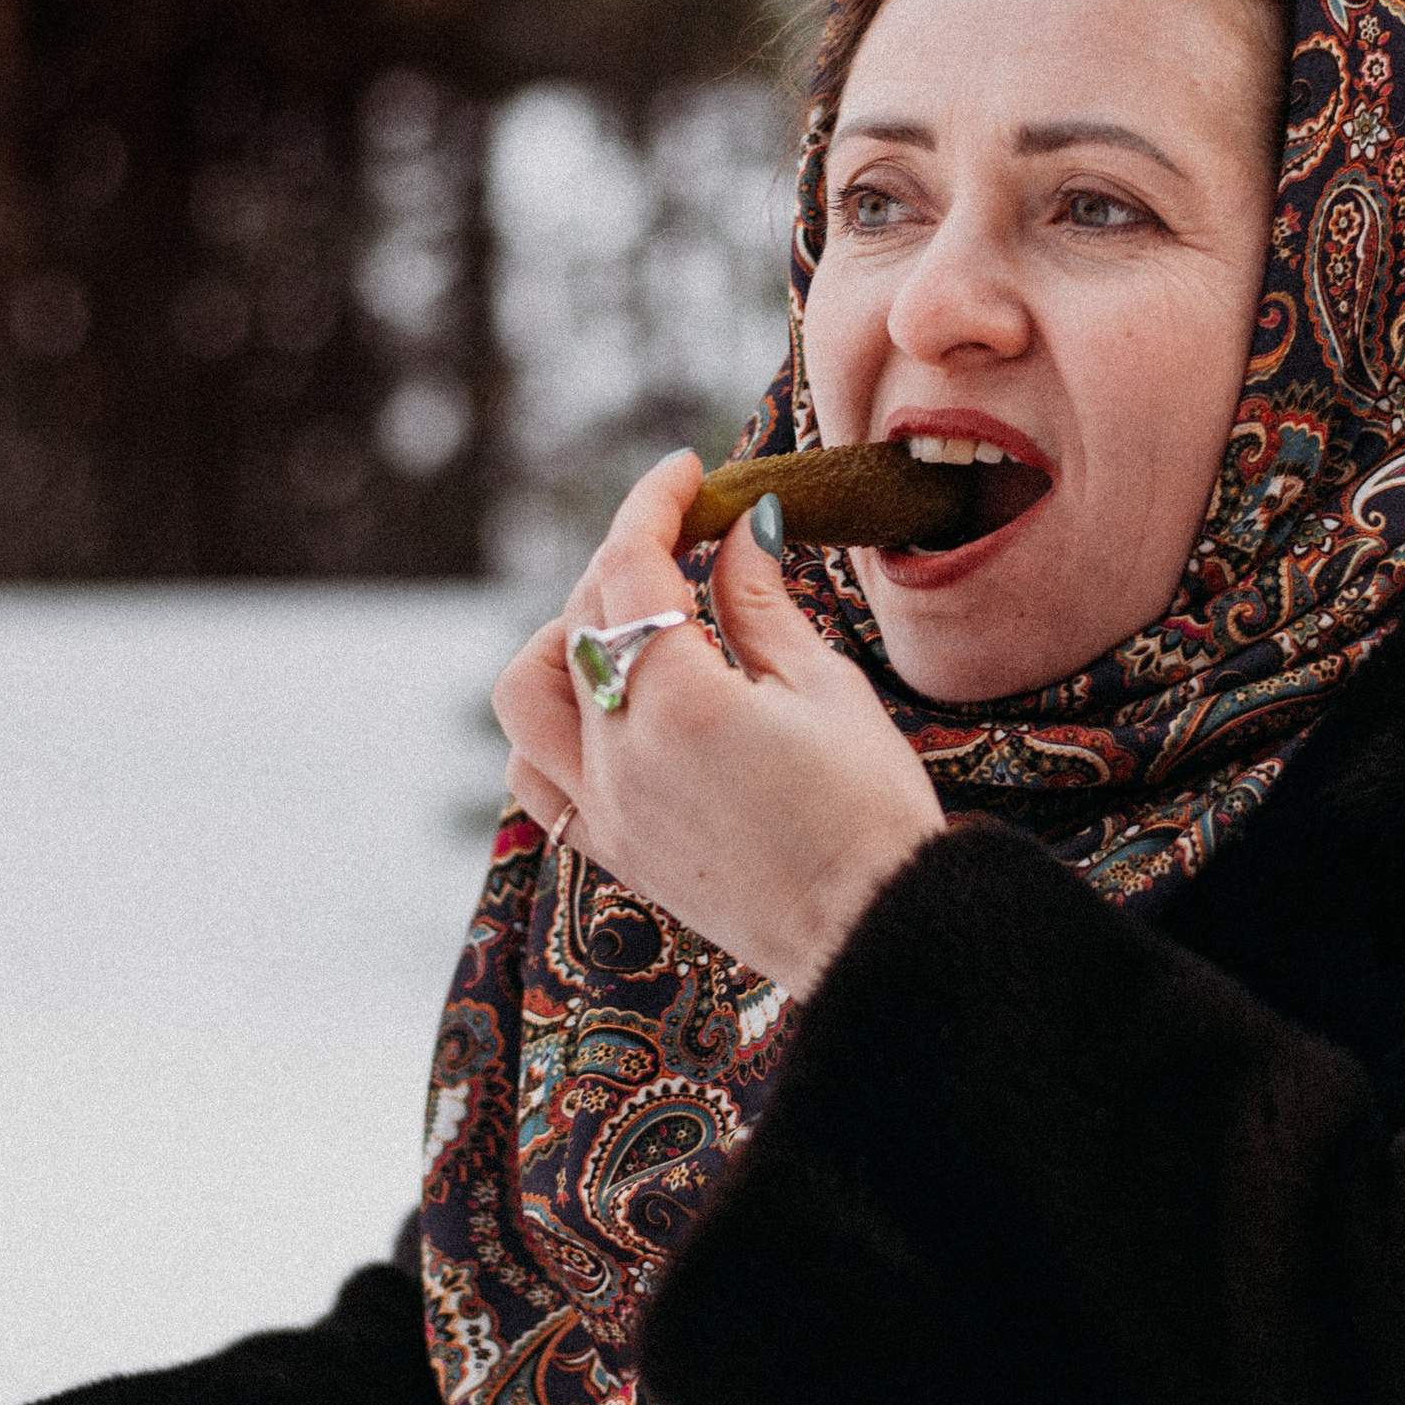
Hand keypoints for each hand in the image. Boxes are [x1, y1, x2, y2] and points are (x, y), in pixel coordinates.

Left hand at [493, 451, 944, 998]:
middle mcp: (619, 757)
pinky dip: (553, 724)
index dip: (653, 504)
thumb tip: (737, 528)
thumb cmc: (871, 812)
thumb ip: (761, 603)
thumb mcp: (826, 689)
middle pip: (581, 618)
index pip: (631, 567)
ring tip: (631, 622)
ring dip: (564, 638)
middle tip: (690, 537)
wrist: (876, 934)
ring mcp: (604, 810)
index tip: (686, 471)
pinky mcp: (612, 853)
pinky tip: (608, 707)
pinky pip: (536, 775)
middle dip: (628, 558)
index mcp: (679, 703)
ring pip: (529, 695)